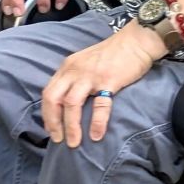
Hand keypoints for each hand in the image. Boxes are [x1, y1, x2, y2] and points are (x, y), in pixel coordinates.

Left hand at [41, 24, 161, 146]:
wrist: (136, 41)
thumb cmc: (113, 53)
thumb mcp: (85, 62)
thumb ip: (75, 78)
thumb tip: (69, 102)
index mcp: (68, 67)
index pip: (48, 93)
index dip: (47, 114)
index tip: (51, 129)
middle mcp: (74, 71)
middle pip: (53, 99)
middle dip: (53, 122)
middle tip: (58, 139)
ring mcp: (91, 76)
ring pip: (71, 103)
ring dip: (70, 126)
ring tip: (74, 142)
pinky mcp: (109, 81)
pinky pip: (100, 105)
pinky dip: (96, 122)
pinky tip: (96, 135)